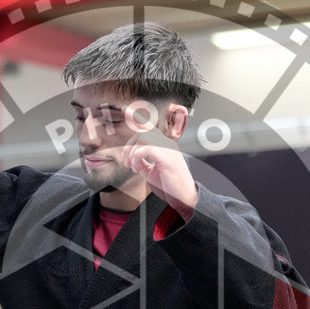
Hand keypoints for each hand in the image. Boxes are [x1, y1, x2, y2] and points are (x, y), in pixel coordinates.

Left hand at [121, 105, 197, 219]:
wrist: (185, 199)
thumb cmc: (171, 187)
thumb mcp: (152, 173)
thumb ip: (144, 163)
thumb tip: (133, 160)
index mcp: (165, 146)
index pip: (149, 127)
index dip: (136, 117)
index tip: (124, 109)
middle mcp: (168, 144)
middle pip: (143, 132)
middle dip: (129, 145)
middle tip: (127, 163)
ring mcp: (169, 150)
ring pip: (144, 138)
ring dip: (133, 152)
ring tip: (133, 167)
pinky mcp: (168, 158)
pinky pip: (147, 149)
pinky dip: (138, 157)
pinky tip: (137, 168)